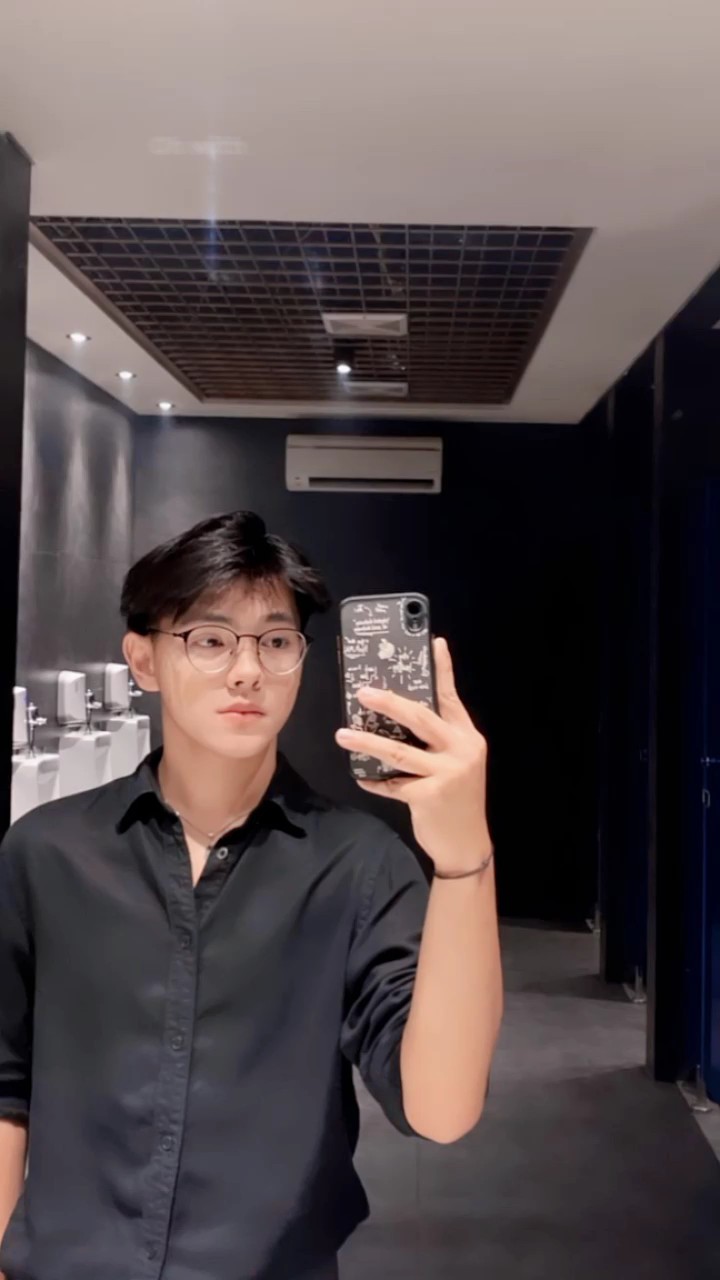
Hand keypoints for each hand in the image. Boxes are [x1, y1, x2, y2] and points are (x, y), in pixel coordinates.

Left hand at [335, 638, 491, 873]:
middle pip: (420, 718)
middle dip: (389, 702)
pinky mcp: (429, 795)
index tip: (434, 643)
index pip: (451, 697)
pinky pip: (392, 784)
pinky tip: (362, 778)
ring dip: (366, 742)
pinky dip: (375, 782)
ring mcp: (446, 773)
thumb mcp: (458, 763)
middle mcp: (460, 750)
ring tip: (342, 734)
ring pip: (398, 751)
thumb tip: (402, 715)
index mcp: (467, 737)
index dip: (442, 670)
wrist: (467, 844)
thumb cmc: (457, 799)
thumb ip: (439, 740)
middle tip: (362, 691)